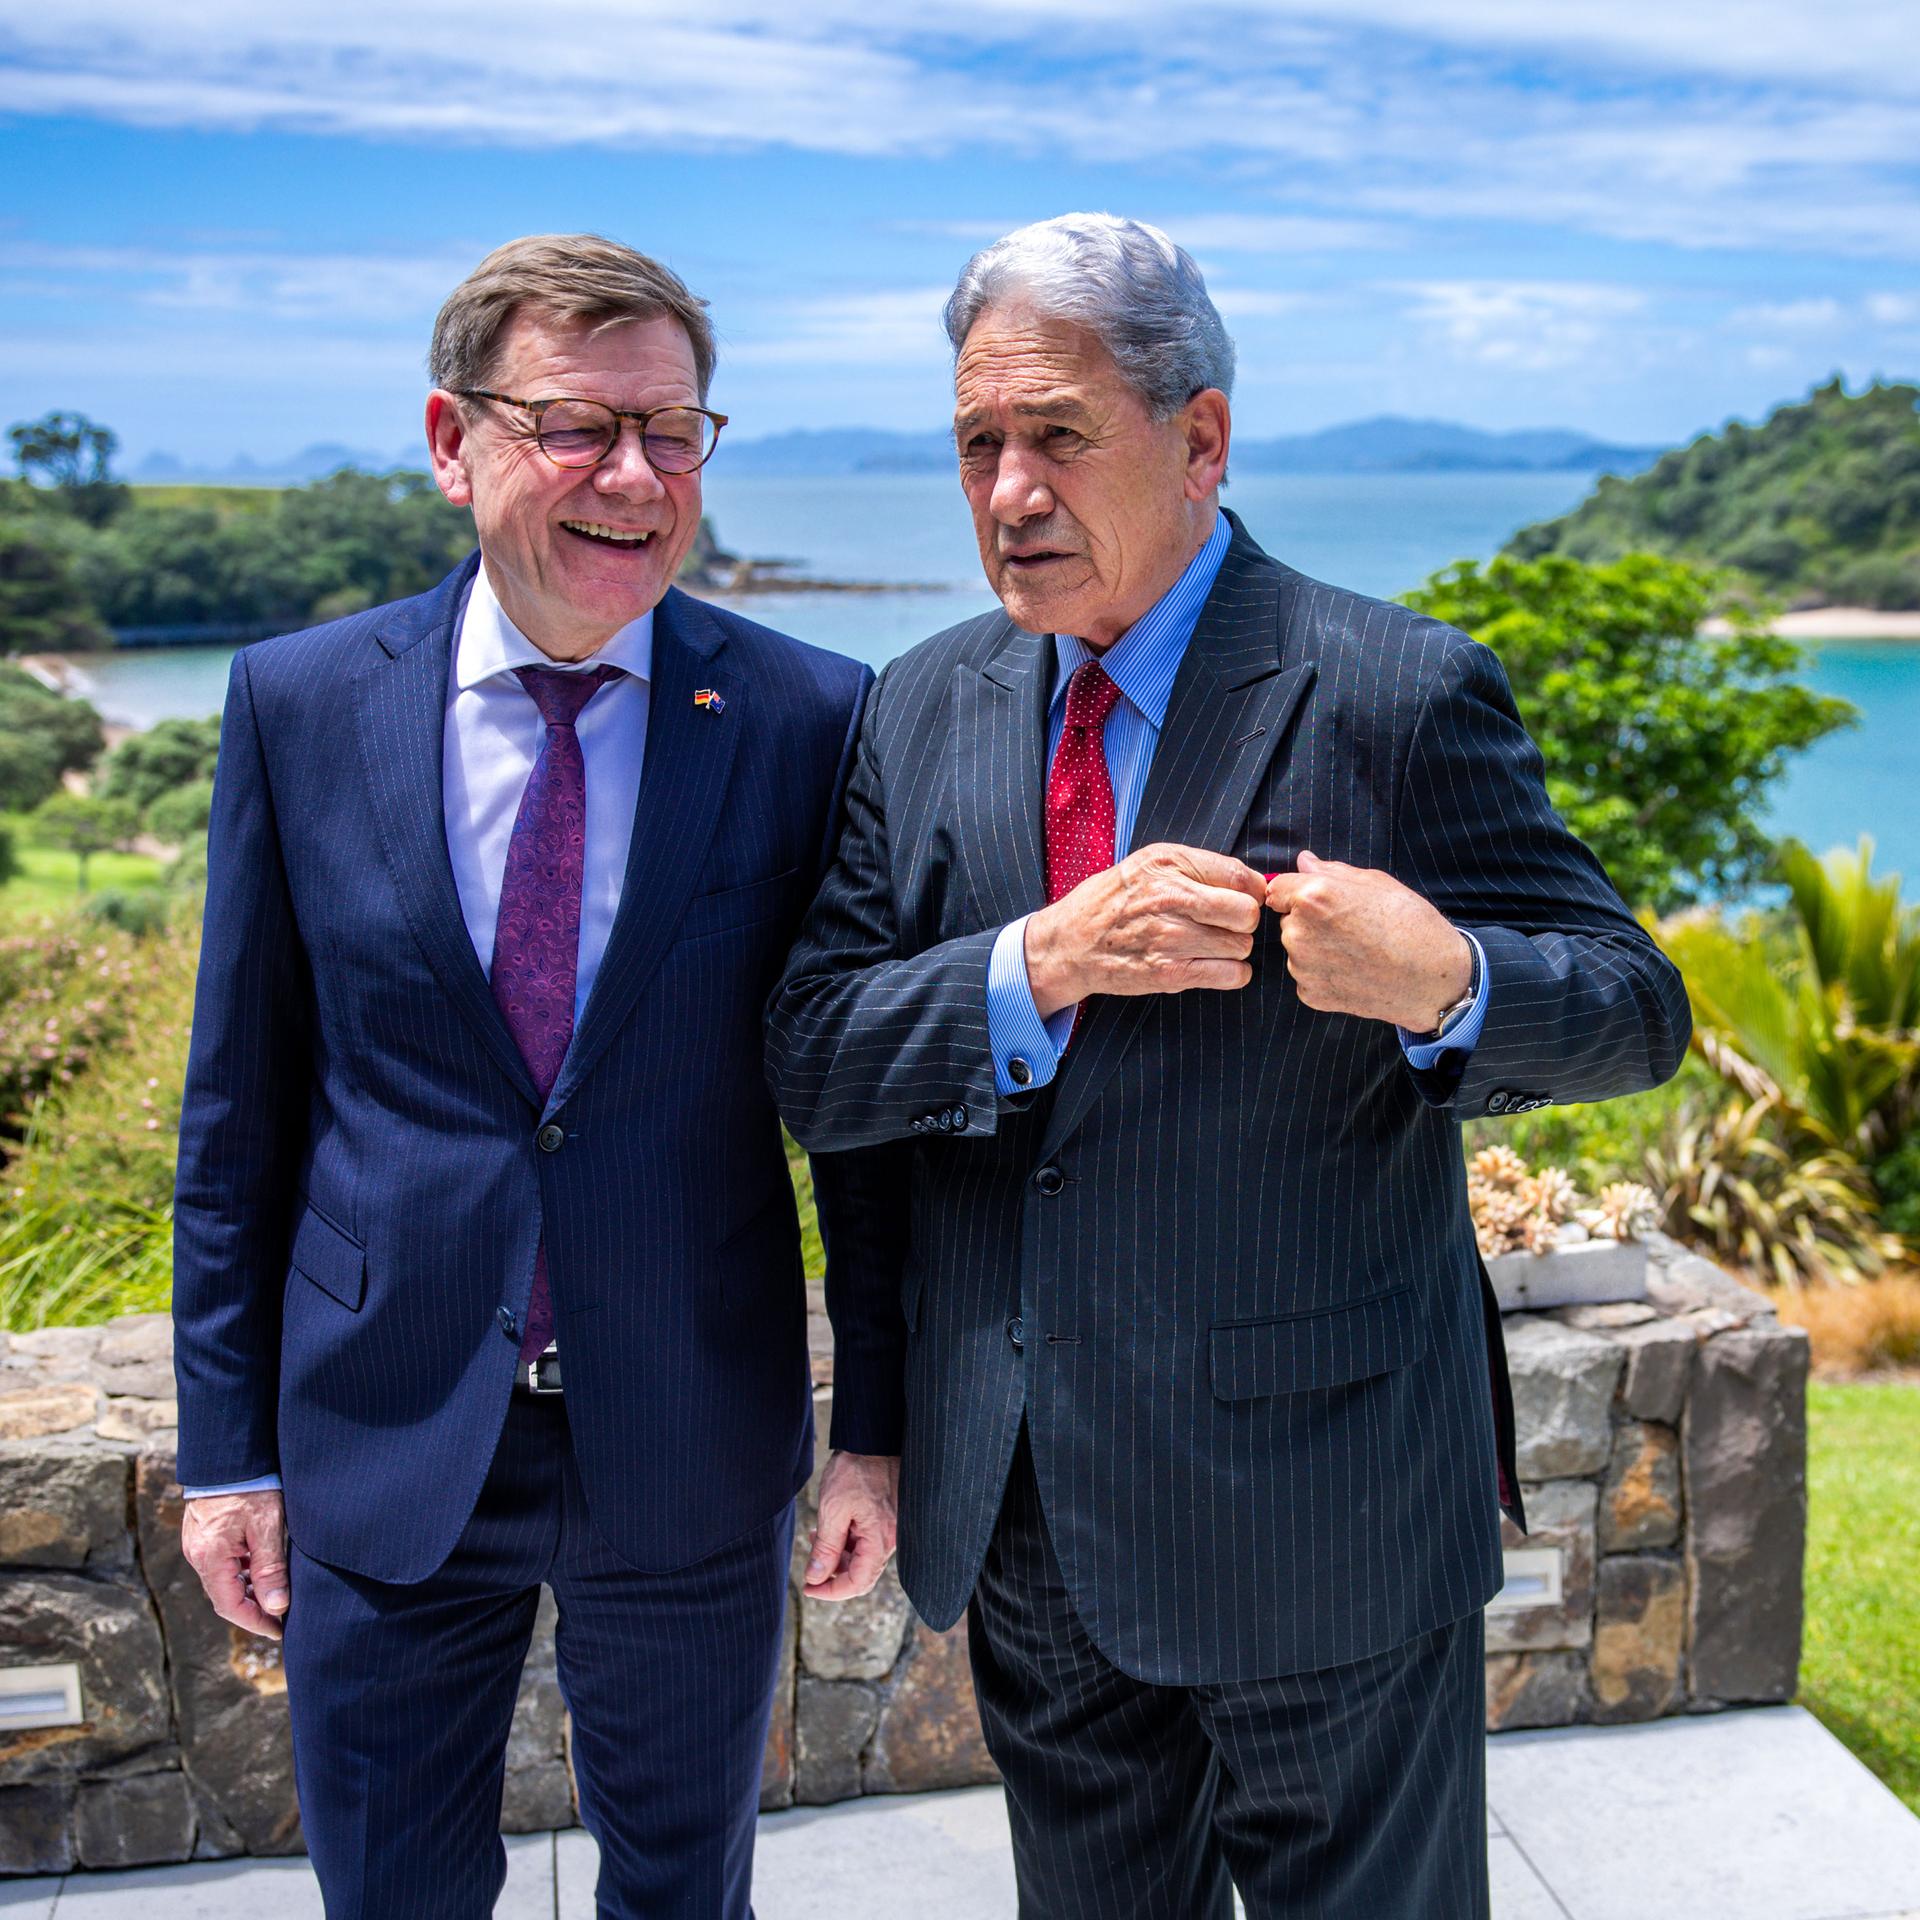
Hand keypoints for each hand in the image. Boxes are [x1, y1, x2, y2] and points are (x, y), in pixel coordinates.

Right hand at [180, 1490, 290, 1640]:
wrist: (229, 1455)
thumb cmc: (251, 1487)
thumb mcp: (267, 1527)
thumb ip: (270, 1568)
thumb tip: (276, 1607)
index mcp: (210, 1558)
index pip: (230, 1606)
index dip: (255, 1622)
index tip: (279, 1630)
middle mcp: (198, 1555)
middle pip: (224, 1596)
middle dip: (252, 1610)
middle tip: (281, 1617)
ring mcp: (197, 1545)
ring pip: (223, 1580)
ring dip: (247, 1591)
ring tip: (276, 1595)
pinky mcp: (202, 1535)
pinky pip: (221, 1564)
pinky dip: (240, 1573)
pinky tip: (261, 1569)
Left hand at [803, 1451, 898, 1601]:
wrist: (872, 1438)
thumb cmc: (854, 1469)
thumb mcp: (832, 1509)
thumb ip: (826, 1548)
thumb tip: (816, 1577)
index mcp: (881, 1539)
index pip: (858, 1582)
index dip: (831, 1590)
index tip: (809, 1587)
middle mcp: (891, 1538)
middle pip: (861, 1572)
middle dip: (833, 1573)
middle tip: (810, 1567)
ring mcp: (890, 1528)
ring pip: (863, 1557)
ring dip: (838, 1555)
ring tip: (817, 1538)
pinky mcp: (886, 1518)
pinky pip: (866, 1540)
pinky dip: (847, 1541)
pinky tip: (830, 1529)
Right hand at [1023, 843, 1267, 1020]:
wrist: (1070, 943)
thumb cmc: (1111, 901)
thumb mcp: (1147, 864)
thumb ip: (1195, 867)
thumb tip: (1251, 882)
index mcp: (1168, 863)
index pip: (1240, 876)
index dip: (1252, 891)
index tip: (1243, 898)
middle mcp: (1171, 896)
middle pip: (1246, 912)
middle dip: (1243, 920)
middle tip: (1226, 924)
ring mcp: (1170, 937)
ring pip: (1240, 945)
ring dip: (1233, 948)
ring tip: (1210, 945)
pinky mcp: (1169, 973)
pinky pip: (1231, 975)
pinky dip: (1232, 974)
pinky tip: (1214, 966)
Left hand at [1265, 850, 1471, 1030]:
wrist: (1433, 979)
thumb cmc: (1411, 924)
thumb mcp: (1377, 883)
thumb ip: (1332, 871)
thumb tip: (1304, 861)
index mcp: (1312, 897)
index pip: (1276, 889)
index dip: (1296, 892)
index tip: (1316, 900)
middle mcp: (1298, 932)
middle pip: (1288, 920)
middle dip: (1310, 921)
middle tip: (1350, 928)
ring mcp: (1302, 967)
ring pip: (1297, 949)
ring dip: (1316, 948)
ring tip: (1356, 951)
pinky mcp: (1310, 994)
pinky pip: (1308, 976)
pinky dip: (1324, 974)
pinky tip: (1355, 972)